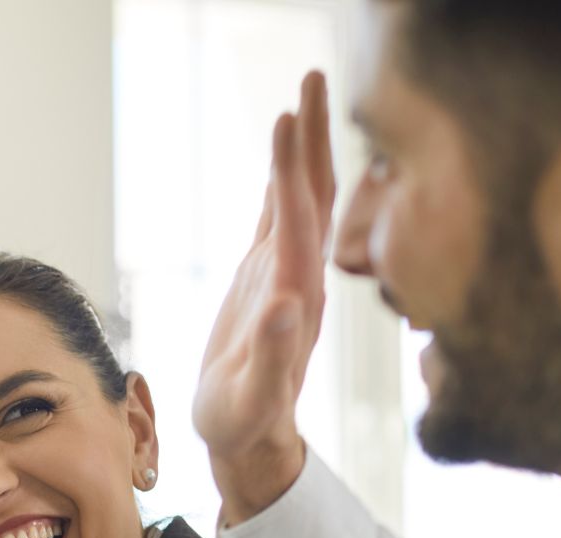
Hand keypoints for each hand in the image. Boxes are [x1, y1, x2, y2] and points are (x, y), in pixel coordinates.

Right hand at [192, 69, 335, 523]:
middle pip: (310, 191)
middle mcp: (299, 275)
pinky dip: (282, 178)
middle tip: (313, 75)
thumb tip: (285, 306)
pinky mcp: (268, 279)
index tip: (285, 118)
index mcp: (295, 295)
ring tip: (303, 95)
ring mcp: (285, 273)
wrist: (253, 438)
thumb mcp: (254, 399)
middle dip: (312, 135)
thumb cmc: (247, 425)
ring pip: (299, 196)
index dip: (289, 169)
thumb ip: (273, 357)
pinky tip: (282, 154)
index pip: (296, 218)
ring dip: (303, 146)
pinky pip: (279, 216)